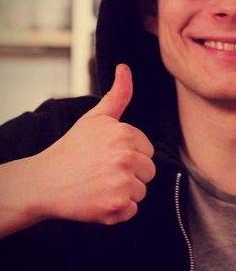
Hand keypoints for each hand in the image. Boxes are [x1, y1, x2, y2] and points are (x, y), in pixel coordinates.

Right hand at [29, 63, 155, 224]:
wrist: (44, 181)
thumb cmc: (72, 149)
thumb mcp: (95, 118)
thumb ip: (118, 94)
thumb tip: (125, 68)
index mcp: (125, 134)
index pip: (148, 151)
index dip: (131, 155)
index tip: (108, 156)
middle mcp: (127, 157)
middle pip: (149, 171)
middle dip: (130, 173)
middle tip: (104, 171)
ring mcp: (122, 183)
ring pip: (142, 191)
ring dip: (124, 192)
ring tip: (101, 184)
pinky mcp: (117, 206)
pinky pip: (132, 210)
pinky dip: (118, 210)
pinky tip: (99, 199)